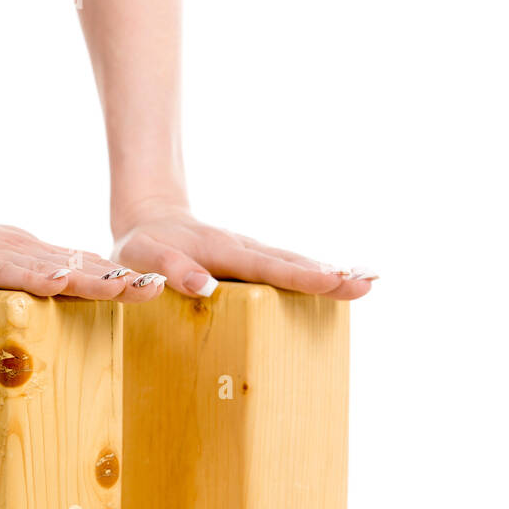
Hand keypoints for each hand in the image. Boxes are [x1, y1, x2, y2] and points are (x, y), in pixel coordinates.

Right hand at [0, 201, 166, 302]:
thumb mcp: (3, 264)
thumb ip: (34, 274)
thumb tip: (71, 284)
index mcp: (36, 260)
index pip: (84, 271)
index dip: (118, 280)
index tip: (154, 288)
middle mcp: (27, 256)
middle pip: (78, 270)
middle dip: (117, 281)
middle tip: (155, 287)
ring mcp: (2, 259)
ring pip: (52, 270)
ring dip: (87, 279)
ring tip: (121, 287)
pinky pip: (9, 274)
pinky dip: (35, 277)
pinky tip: (59, 281)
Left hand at [112, 202, 376, 299]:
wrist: (149, 221)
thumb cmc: (142, 245)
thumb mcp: (143, 256)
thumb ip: (170, 268)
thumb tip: (205, 287)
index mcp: (221, 251)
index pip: (266, 266)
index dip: (298, 276)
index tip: (331, 280)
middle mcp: (243, 250)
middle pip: (291, 264)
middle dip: (328, 276)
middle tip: (366, 285)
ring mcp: (249, 255)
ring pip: (293, 264)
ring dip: (328, 275)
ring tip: (366, 284)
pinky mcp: (250, 262)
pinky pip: (285, 268)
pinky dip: (313, 275)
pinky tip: (337, 283)